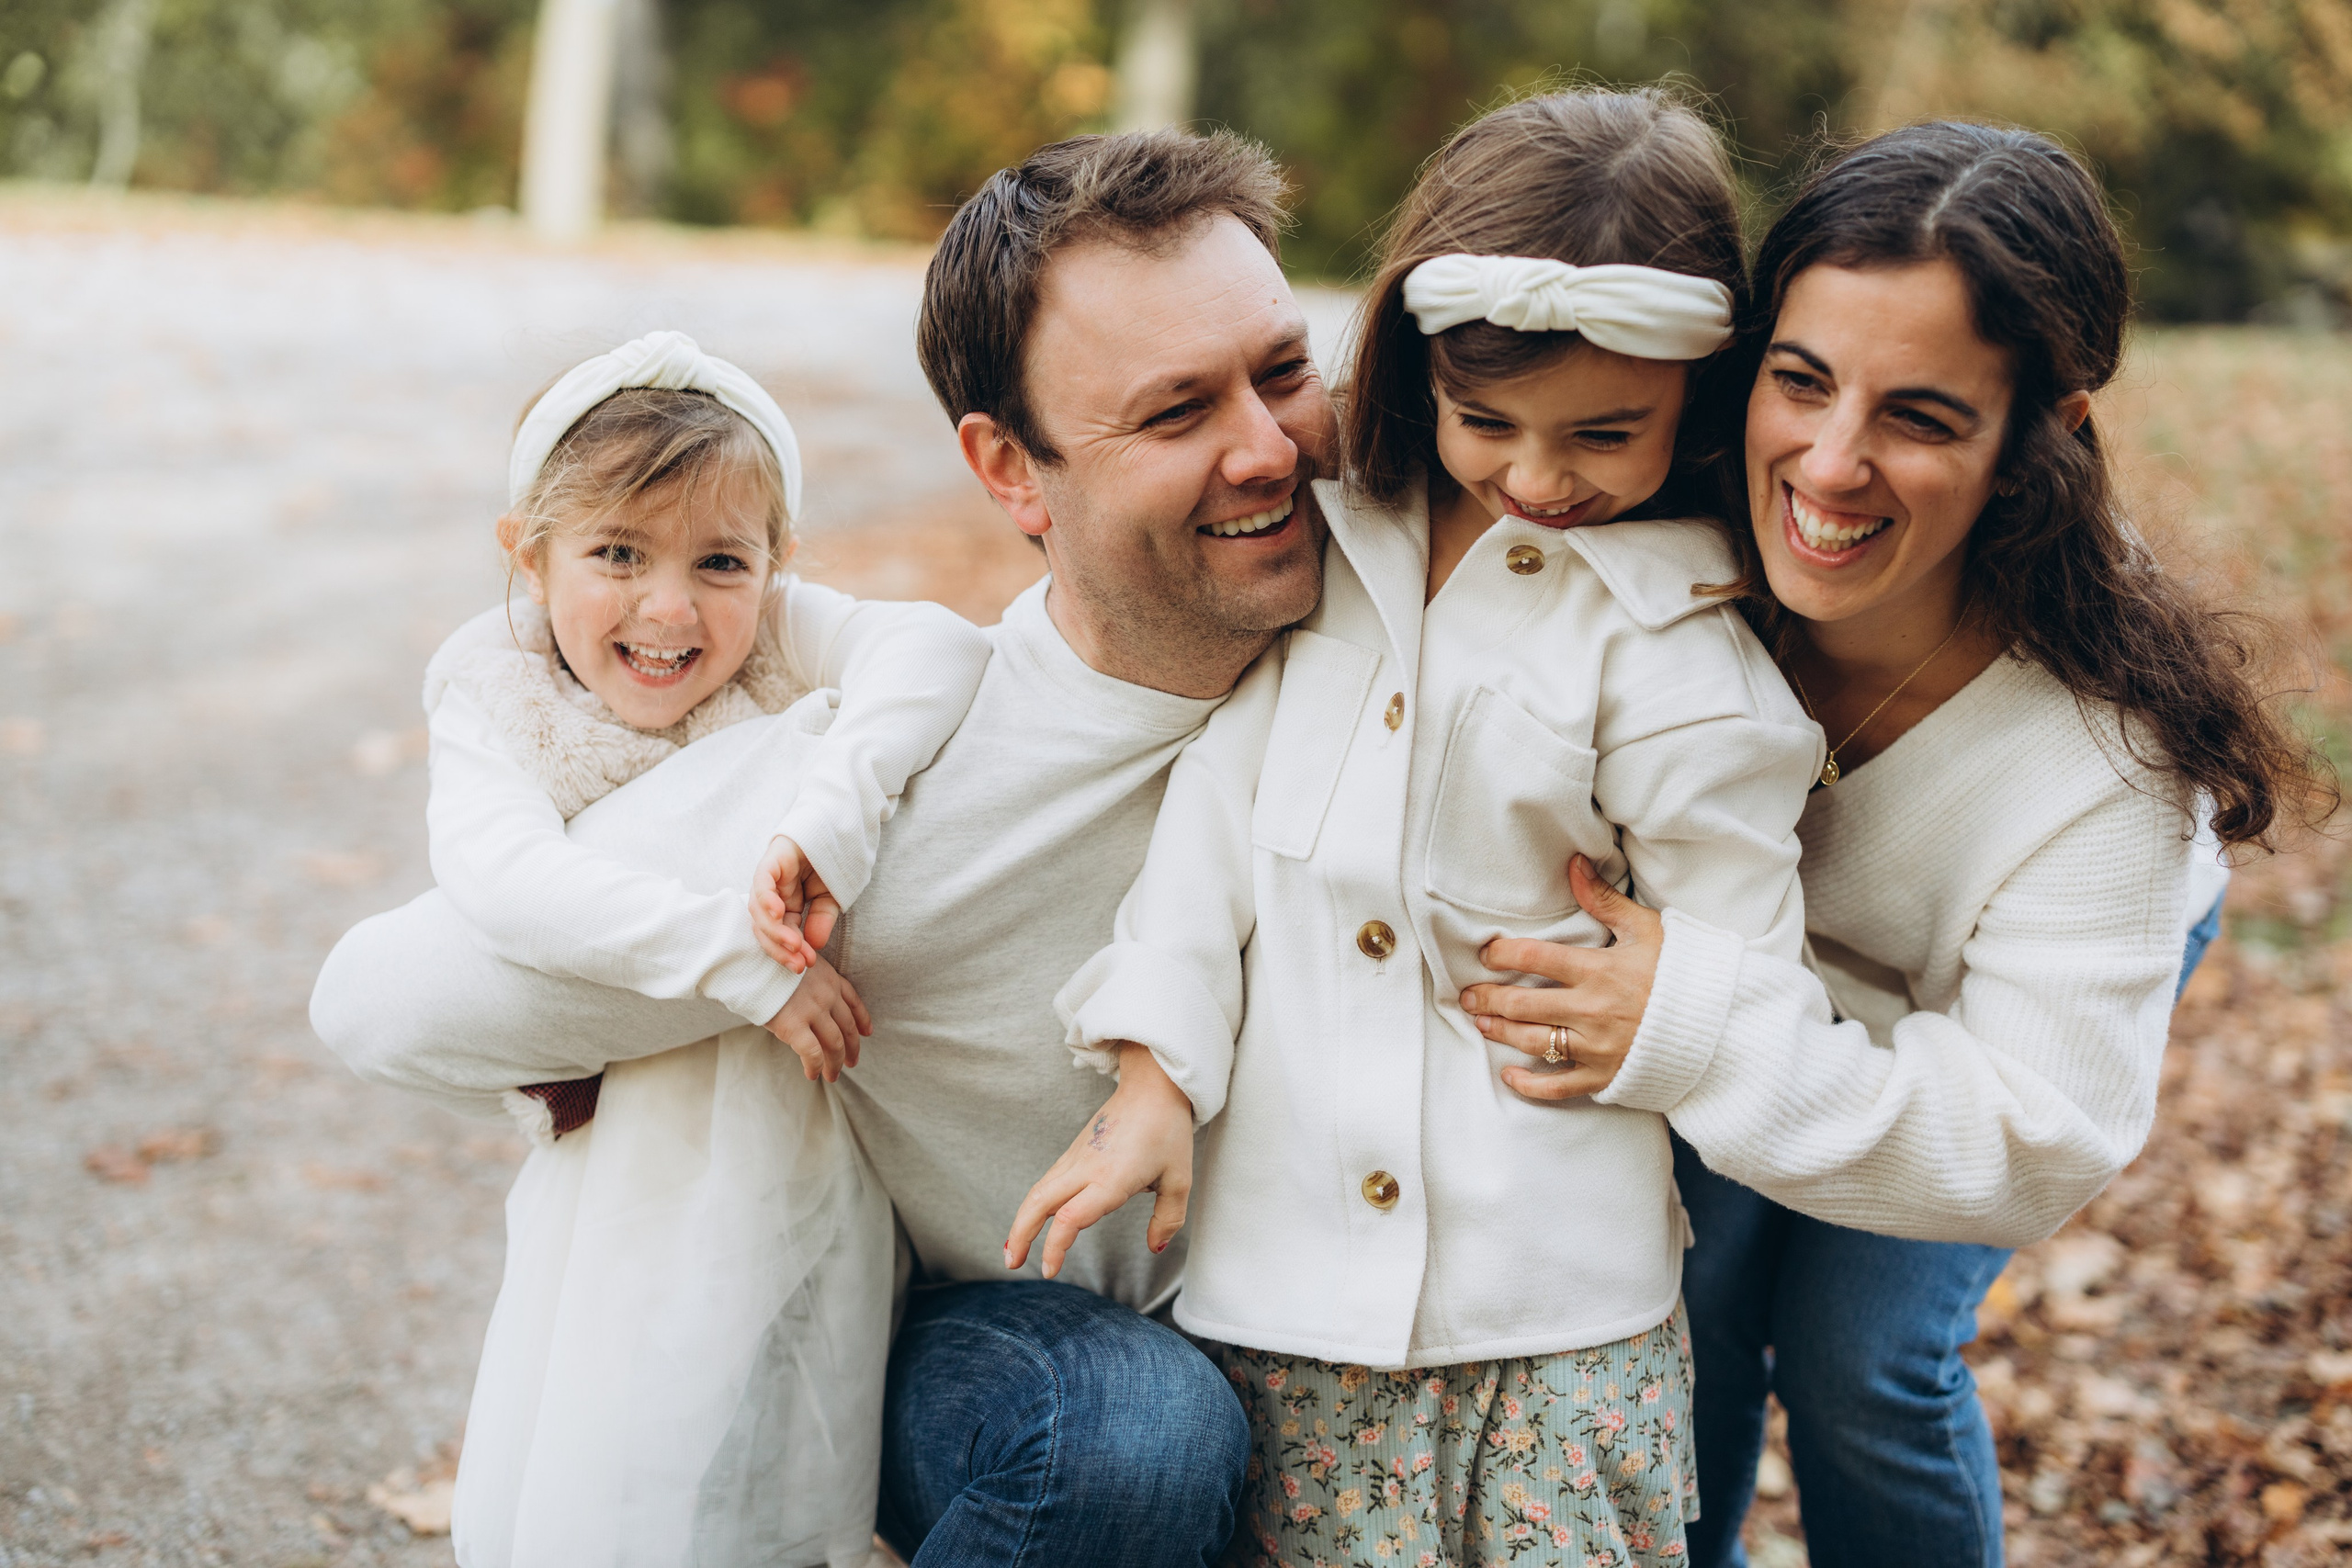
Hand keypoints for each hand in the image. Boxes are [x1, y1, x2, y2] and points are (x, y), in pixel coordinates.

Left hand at [751, 835, 841, 972]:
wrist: (840, 826)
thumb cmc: (833, 862)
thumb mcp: (831, 898)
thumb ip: (821, 920)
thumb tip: (813, 946)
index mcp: (786, 904)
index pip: (781, 933)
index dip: (790, 951)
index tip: (805, 965)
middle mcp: (773, 893)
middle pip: (764, 927)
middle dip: (779, 948)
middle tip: (798, 964)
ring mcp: (770, 876)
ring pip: (759, 909)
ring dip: (774, 931)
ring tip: (794, 944)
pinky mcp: (772, 859)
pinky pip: (762, 881)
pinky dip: (765, 899)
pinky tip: (778, 913)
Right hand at [763, 952, 872, 1082]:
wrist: (748, 959)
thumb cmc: (766, 961)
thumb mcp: (798, 964)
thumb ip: (809, 983)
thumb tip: (808, 1004)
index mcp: (829, 977)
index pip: (853, 1000)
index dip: (862, 1019)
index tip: (866, 1032)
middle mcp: (827, 994)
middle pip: (847, 1026)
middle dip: (852, 1047)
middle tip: (852, 1062)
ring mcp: (813, 1010)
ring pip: (834, 1044)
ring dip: (835, 1063)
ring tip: (832, 1075)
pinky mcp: (794, 1025)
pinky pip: (812, 1053)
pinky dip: (815, 1067)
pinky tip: (812, 1075)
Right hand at [1005, 1044, 1194, 1279]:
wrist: (1152, 1086)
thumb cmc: (1167, 1131)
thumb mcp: (1179, 1179)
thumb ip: (1168, 1219)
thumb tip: (1155, 1248)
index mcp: (1111, 1178)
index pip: (1070, 1217)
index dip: (1054, 1247)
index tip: (1051, 1271)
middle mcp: (1086, 1168)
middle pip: (1038, 1203)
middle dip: (1019, 1235)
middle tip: (1011, 1265)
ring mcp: (1076, 1158)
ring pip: (1038, 1192)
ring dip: (1021, 1221)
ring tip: (1013, 1251)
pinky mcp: (1074, 1152)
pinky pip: (1048, 1182)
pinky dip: (1035, 1205)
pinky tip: (1035, 1221)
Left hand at [1460, 855, 1663, 1102]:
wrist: (1721, 1026)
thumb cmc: (1684, 972)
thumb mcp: (1646, 928)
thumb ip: (1603, 900)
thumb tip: (1573, 864)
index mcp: (1599, 970)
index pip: (1533, 959)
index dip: (1501, 955)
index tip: (1486, 954)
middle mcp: (1592, 1011)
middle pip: (1523, 1005)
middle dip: (1488, 999)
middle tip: (1467, 995)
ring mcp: (1597, 1048)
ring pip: (1533, 1042)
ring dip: (1500, 1033)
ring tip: (1481, 1024)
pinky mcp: (1606, 1077)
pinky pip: (1558, 1086)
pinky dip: (1530, 1084)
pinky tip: (1509, 1076)